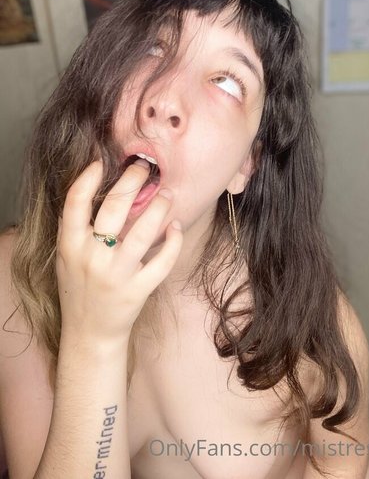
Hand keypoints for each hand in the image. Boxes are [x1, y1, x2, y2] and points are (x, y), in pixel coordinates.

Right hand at [56, 158, 182, 345]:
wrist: (89, 334)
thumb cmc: (79, 289)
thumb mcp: (67, 258)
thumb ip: (77, 229)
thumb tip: (97, 188)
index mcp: (70, 246)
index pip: (75, 203)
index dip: (87, 178)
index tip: (101, 161)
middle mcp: (92, 258)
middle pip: (114, 208)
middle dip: (133, 180)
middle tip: (145, 167)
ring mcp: (117, 275)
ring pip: (143, 232)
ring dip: (159, 207)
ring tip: (167, 193)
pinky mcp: (138, 290)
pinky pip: (163, 261)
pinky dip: (174, 241)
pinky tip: (177, 227)